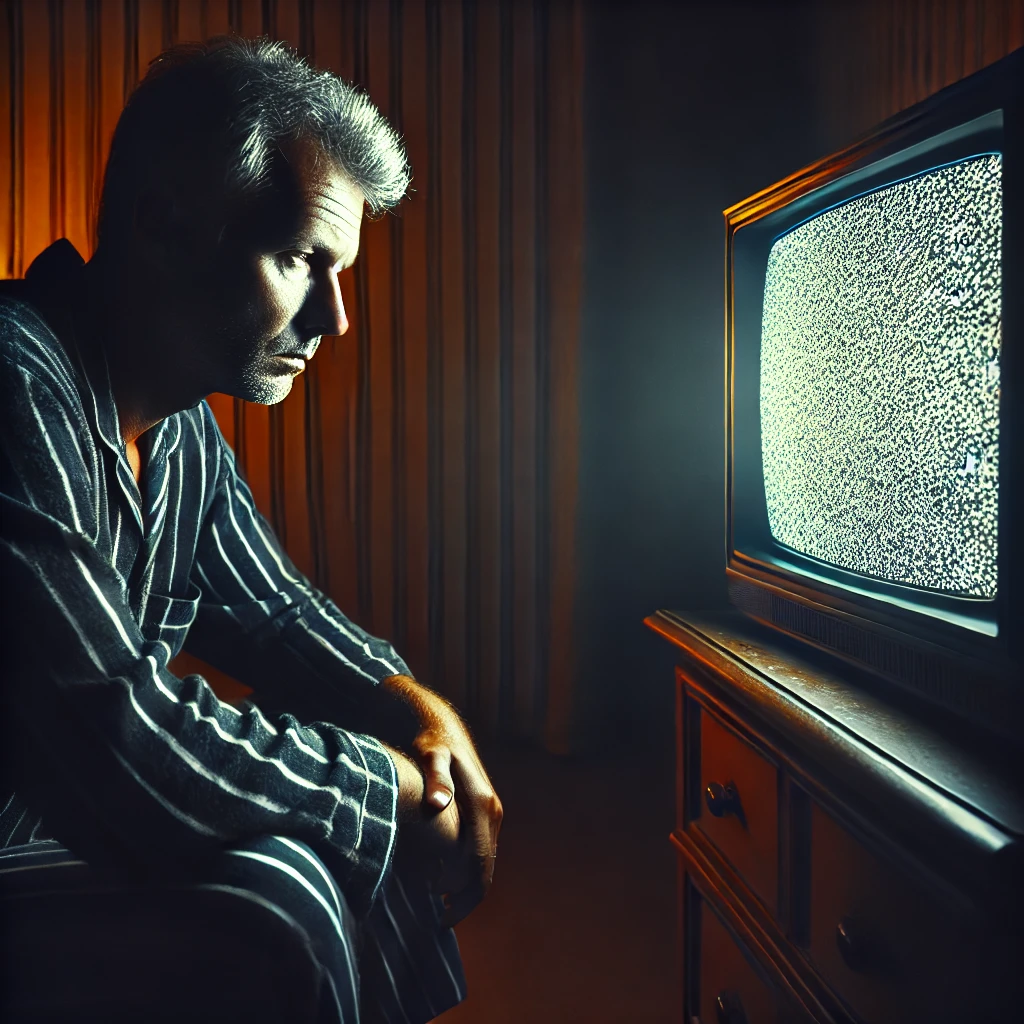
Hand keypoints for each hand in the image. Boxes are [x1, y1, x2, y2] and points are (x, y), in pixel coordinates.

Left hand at [378, 675, 502, 927]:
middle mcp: (493, 811)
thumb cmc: (431, 740)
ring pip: (484, 860)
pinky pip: (479, 848)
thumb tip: (438, 803)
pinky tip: (442, 879)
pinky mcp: (483, 811)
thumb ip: (434, 780)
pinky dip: (465, 869)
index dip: (464, 895)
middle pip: (486, 867)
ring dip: (465, 885)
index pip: (480, 863)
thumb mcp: (429, 756)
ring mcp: (491, 812)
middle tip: (439, 920)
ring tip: (438, 906)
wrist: (442, 724)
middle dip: (466, 898)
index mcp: (484, 806)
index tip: (442, 917)